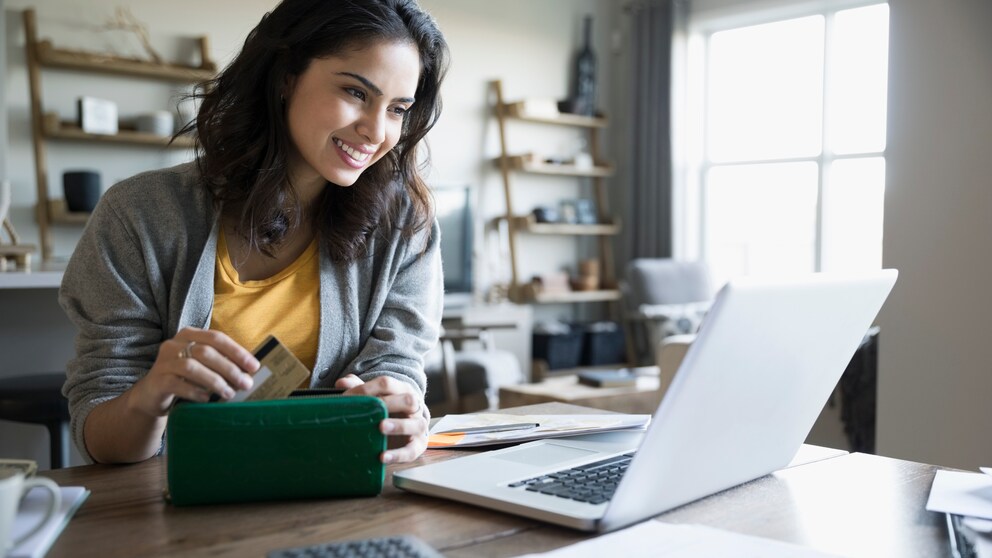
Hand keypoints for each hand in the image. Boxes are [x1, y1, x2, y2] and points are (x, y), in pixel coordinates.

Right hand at [127, 327, 258, 417]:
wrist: (151, 395)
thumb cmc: (184, 379)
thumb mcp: (203, 366)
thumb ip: (221, 364)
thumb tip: (249, 374)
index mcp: (189, 335)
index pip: (216, 338)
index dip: (237, 351)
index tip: (254, 367)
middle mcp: (174, 344)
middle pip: (206, 352)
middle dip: (230, 368)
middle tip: (246, 383)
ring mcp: (163, 362)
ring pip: (192, 367)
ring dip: (215, 381)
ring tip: (229, 394)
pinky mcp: (157, 380)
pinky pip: (177, 384)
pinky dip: (195, 391)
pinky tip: (206, 399)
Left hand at [335, 374, 428, 462]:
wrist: (408, 429)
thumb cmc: (388, 409)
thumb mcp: (375, 397)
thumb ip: (359, 388)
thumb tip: (342, 383)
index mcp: (402, 391)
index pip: (387, 384)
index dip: (367, 388)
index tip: (348, 398)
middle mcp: (414, 407)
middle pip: (409, 400)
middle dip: (390, 404)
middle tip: (372, 410)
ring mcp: (418, 426)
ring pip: (416, 424)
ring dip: (399, 426)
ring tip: (381, 428)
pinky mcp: (418, 446)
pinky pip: (411, 450)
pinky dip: (398, 454)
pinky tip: (383, 456)